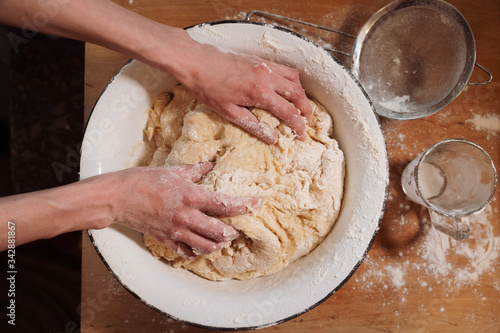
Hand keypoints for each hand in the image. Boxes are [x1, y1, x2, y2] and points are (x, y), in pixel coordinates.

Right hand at [109, 162, 262, 259]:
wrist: (117, 197)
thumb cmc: (142, 180)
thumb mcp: (172, 171)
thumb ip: (194, 170)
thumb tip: (210, 165)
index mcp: (190, 196)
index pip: (225, 204)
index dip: (245, 205)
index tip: (259, 204)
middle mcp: (186, 217)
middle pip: (220, 233)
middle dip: (234, 232)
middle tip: (239, 227)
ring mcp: (175, 231)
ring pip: (206, 247)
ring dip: (219, 244)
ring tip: (223, 238)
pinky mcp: (166, 240)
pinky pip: (187, 253)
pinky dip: (197, 252)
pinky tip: (200, 245)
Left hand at [172, 41, 312, 143]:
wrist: (195, 62)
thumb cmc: (208, 88)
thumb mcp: (228, 112)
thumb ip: (253, 125)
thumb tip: (272, 138)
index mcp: (259, 93)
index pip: (288, 111)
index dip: (298, 125)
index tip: (301, 135)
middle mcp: (266, 77)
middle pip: (297, 93)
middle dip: (306, 108)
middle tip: (306, 120)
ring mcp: (264, 66)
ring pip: (293, 78)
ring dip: (300, 92)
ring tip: (299, 104)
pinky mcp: (259, 59)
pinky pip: (283, 68)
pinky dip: (291, 79)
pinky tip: (286, 87)